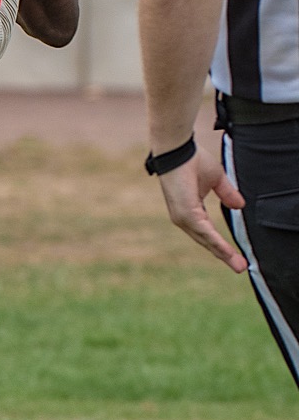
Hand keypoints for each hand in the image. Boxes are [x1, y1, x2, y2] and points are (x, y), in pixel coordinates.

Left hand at [157, 156, 246, 272]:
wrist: (178, 151)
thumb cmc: (193, 161)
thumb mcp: (216, 180)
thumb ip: (227, 194)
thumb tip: (240, 206)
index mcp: (191, 212)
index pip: (207, 234)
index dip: (220, 245)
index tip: (234, 257)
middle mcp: (184, 218)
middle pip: (206, 242)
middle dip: (224, 255)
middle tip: (239, 268)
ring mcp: (183, 217)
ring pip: (206, 240)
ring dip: (223, 253)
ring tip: (238, 265)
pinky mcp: (185, 213)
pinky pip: (203, 232)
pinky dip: (216, 242)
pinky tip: (226, 253)